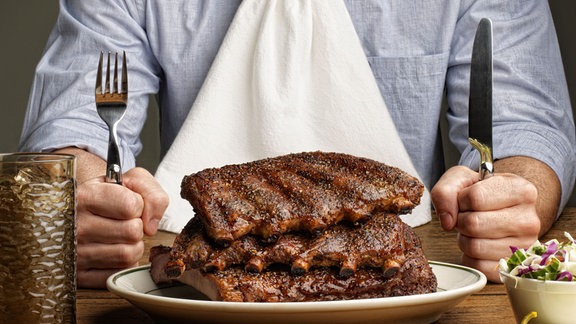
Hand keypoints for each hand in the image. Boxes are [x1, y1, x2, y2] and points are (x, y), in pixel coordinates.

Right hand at [75, 167, 168, 287]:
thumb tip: (151, 226)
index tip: (126, 203)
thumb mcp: (129, 180)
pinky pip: (118, 273)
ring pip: (128, 255)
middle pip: (132, 232)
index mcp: (84, 196)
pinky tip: (111, 251)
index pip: (131, 205)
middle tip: (122, 221)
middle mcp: (75, 225)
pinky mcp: (78, 275)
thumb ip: (151, 193)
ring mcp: (73, 252)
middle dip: (136, 226)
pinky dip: (122, 264)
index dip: (138, 204)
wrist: (79, 212)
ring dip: (132, 246)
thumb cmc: (107, 196)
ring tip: (119, 236)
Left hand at [431, 165, 539, 281]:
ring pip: (474, 247)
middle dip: (461, 220)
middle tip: (469, 216)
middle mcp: (529, 220)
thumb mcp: (461, 179)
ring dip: (464, 239)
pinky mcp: (515, 268)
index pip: (475, 198)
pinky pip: (478, 266)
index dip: (461, 200)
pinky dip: (470, 257)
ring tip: (475, 230)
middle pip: (473, 224)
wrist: (504, 209)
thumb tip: (447, 221)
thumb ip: (445, 191)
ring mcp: (525, 247)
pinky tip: (479, 244)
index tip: (468, 199)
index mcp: (522, 191)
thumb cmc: (483, 193)